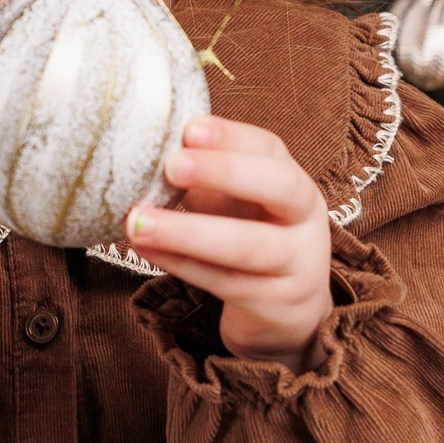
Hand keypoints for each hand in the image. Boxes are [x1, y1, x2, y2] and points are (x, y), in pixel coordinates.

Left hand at [125, 117, 333, 369]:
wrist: (287, 314)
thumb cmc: (253, 240)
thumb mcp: (239, 205)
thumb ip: (207, 178)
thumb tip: (149, 152)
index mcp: (295, 183)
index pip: (270, 149)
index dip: (230, 136)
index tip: (188, 129)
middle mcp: (305, 220)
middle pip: (279, 187)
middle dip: (225, 171)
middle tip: (172, 165)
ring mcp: (296, 265)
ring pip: (247, 246)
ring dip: (188, 232)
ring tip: (138, 221)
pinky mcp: (274, 304)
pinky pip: (224, 282)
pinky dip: (181, 264)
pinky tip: (147, 249)